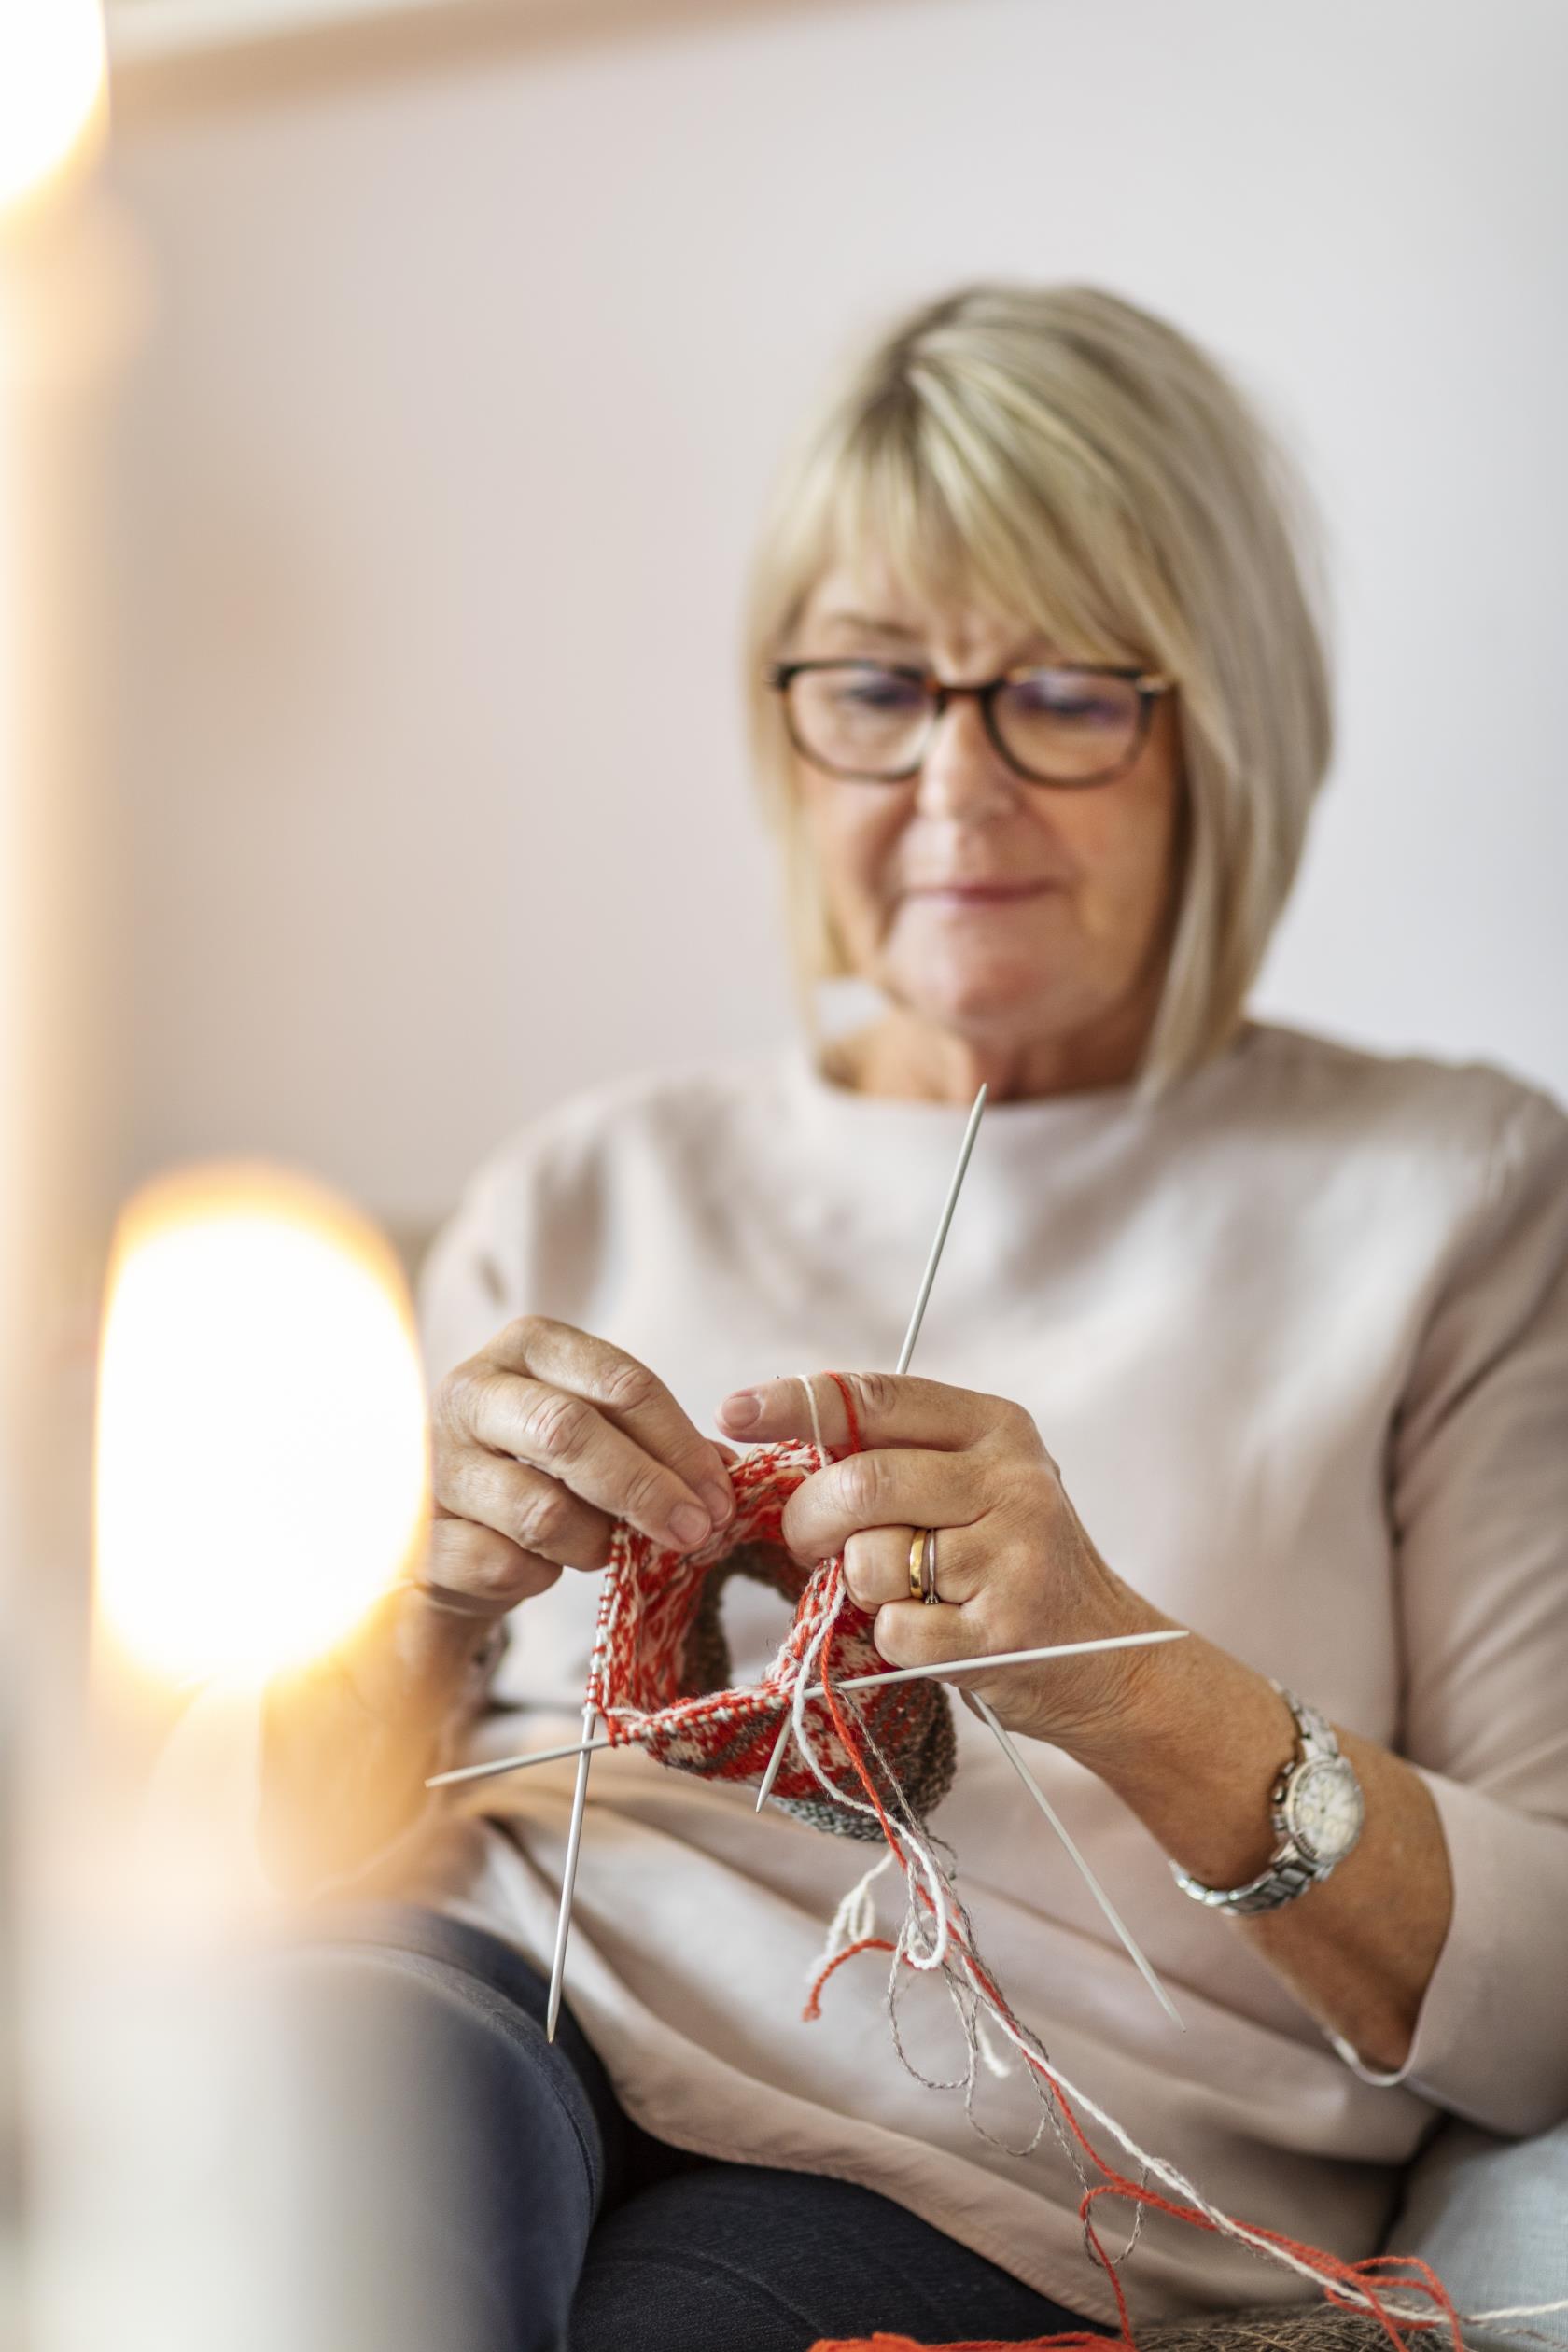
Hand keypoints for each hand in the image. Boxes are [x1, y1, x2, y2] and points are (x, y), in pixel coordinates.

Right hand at [426, 1316, 736, 1616]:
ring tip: (609, 1550)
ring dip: (596, 1542)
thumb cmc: (544, 1471)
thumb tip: (723, 1476)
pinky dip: (545, 1578)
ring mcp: (434, 1463)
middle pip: (569, 1432)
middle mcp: (470, 1392)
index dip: (679, 1442)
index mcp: (526, 1347)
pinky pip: (507, 1566)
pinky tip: (546, 1569)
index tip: (720, 1494)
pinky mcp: (419, 1537)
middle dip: (646, 1488)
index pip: (619, 1381)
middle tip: (696, 1531)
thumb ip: (658, 1444)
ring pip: (540, 1509)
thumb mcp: (600, 1436)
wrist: (454, 1535)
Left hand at [715, 1369, 1176, 1764]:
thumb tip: (779, 1435)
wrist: (1106, 1657)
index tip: (733, 1411)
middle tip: (804, 1541)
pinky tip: (932, 1634)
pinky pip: (895, 1630)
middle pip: (861, 1483)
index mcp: (997, 1427)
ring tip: (897, 1591)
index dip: (795, 1402)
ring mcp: (1012, 1557)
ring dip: (857, 1585)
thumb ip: (900, 1453)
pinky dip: (891, 1638)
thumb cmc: (1012, 1562)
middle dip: (808, 1517)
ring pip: (870, 1560)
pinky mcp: (1003, 1633)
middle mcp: (1012, 1481)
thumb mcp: (976, 1483)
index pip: (877, 1398)